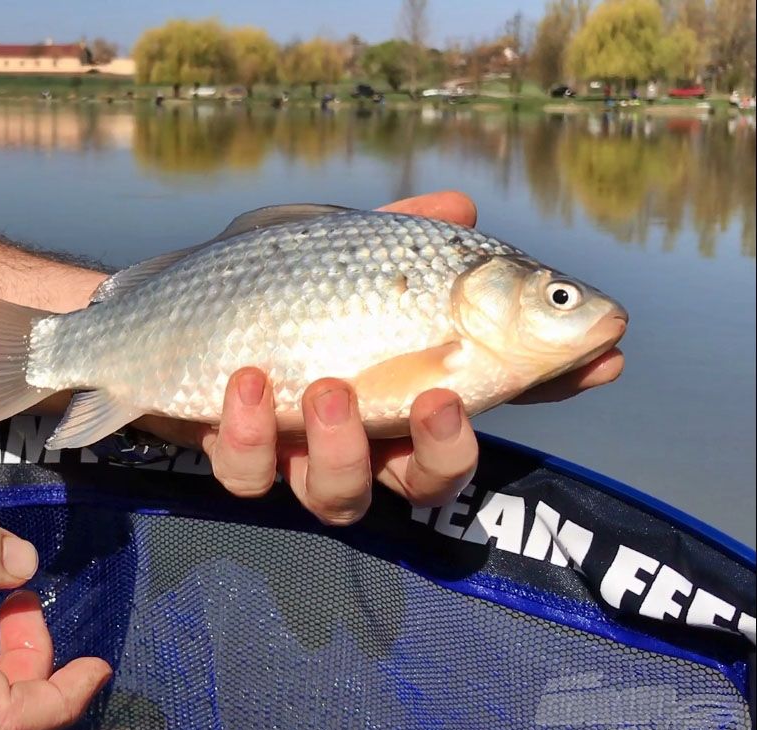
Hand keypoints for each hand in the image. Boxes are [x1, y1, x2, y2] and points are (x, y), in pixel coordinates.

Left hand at [141, 191, 623, 524]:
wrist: (153, 310)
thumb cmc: (256, 282)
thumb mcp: (326, 245)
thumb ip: (391, 234)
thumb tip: (463, 206)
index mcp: (401, 377)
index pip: (493, 390)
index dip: (553, 381)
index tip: (604, 357)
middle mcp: (360, 432)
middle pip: (431, 478)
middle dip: (447, 450)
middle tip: (439, 399)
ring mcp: (296, 454)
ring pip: (341, 495)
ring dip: (339, 446)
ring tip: (321, 389)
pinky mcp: (236, 460)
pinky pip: (249, 474)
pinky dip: (246, 432)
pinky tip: (239, 381)